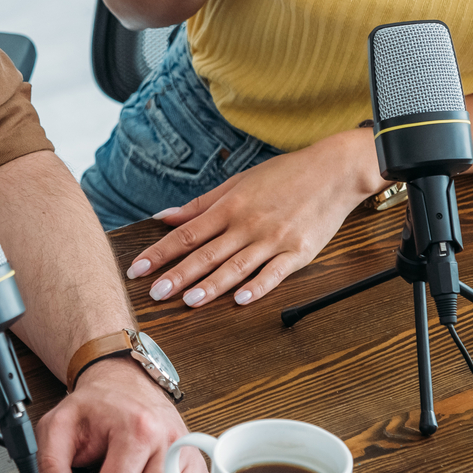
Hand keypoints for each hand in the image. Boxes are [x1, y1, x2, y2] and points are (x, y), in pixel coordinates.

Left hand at [126, 128, 381, 307]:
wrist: (334, 171)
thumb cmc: (285, 175)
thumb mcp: (239, 182)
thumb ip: (201, 203)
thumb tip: (165, 216)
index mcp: (231, 205)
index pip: (188, 233)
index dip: (161, 252)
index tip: (138, 268)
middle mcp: (249, 223)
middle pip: (208, 253)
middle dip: (179, 274)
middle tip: (155, 293)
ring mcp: (274, 238)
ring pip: (237, 266)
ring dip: (212, 285)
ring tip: (189, 302)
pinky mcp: (299, 251)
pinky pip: (275, 273)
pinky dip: (258, 287)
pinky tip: (242, 300)